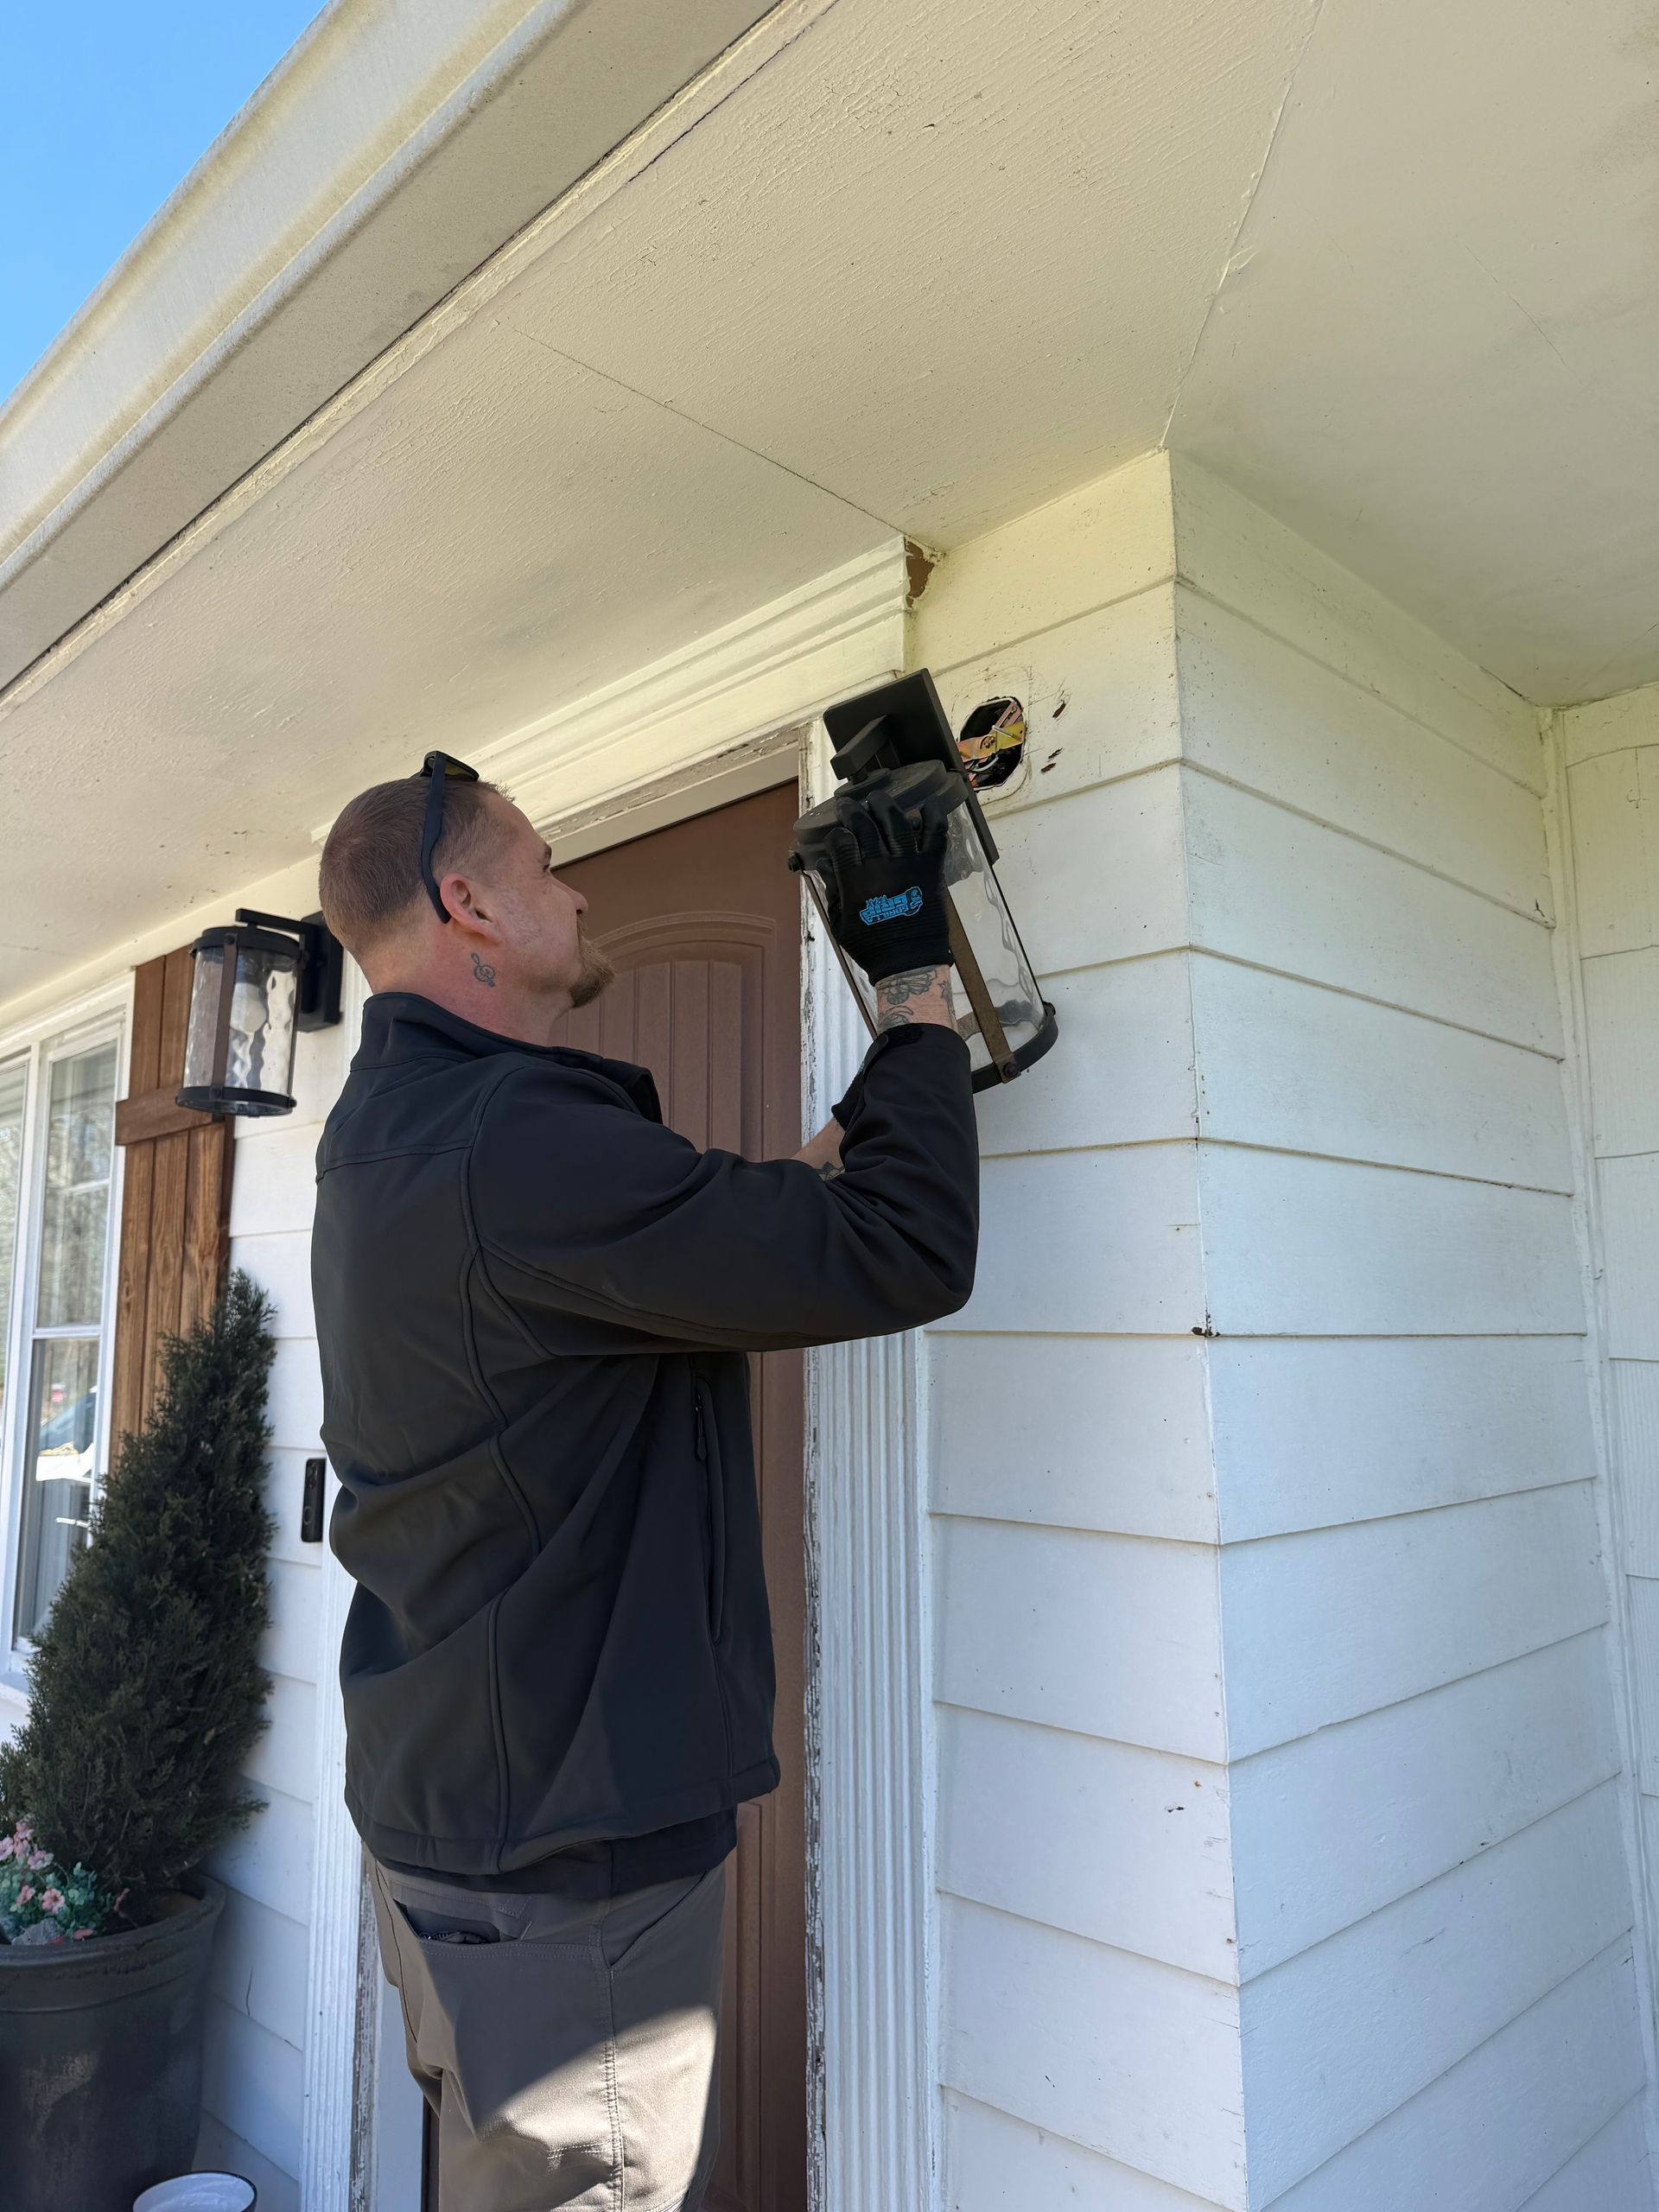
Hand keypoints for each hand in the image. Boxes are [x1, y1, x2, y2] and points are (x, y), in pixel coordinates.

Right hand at [819, 781, 952, 983]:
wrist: (909, 963)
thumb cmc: (870, 946)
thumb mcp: (840, 922)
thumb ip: (832, 890)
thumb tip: (824, 862)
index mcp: (856, 883)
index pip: (841, 843)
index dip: (836, 835)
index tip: (835, 835)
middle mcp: (881, 868)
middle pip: (865, 827)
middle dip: (854, 812)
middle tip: (850, 805)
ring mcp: (909, 865)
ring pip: (896, 824)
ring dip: (885, 806)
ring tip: (877, 798)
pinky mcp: (930, 869)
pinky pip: (935, 837)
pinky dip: (933, 818)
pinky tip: (928, 804)